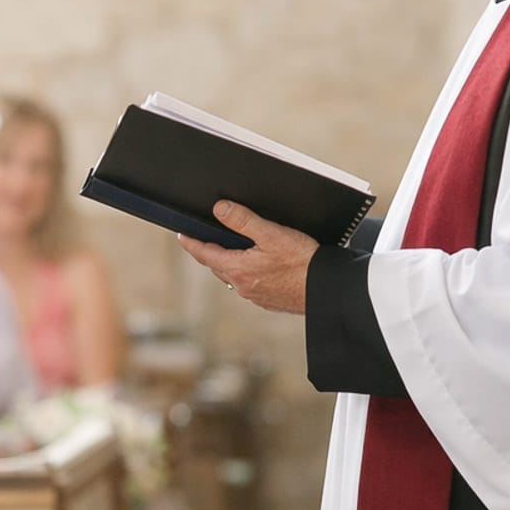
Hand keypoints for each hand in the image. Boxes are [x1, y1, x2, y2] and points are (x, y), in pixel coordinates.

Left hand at [177, 200, 317, 313]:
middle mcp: (243, 286)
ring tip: (233, 249)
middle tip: (206, 238)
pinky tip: (260, 266)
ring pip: (235, 276)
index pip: (205, 254)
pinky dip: (248, 274)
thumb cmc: (303, 262)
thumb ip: (243, 220)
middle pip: (218, 266)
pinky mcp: (270, 301)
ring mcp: (256, 296)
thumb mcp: (271, 234)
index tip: (182, 235)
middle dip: (211, 252)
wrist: (328, 290)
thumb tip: (219, 209)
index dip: (191, 243)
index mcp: (238, 269)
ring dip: (230, 263)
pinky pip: (251, 285)